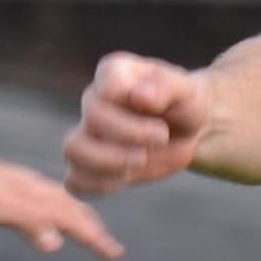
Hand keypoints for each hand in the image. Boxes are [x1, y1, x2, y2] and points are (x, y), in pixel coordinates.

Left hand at [0, 154, 122, 258]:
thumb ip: (21, 219)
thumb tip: (54, 242)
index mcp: (3, 195)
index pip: (59, 214)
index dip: (89, 234)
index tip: (115, 254)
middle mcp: (3, 183)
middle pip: (55, 203)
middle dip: (87, 225)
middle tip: (112, 250)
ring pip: (40, 194)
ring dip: (69, 213)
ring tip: (87, 230)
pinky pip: (23, 190)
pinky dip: (43, 203)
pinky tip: (40, 210)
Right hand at [64, 53, 212, 195]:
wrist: (185, 129)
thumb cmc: (182, 103)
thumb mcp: (185, 90)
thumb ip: (166, 87)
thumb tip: (140, 97)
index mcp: (115, 74)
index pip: (106, 83)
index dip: (133, 104)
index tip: (162, 122)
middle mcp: (94, 101)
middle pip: (93, 118)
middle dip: (131, 134)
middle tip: (162, 138)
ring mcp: (88, 133)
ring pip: (74, 149)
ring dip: (109, 162)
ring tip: (140, 161)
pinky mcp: (91, 165)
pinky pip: (75, 180)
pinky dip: (97, 186)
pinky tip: (125, 179)